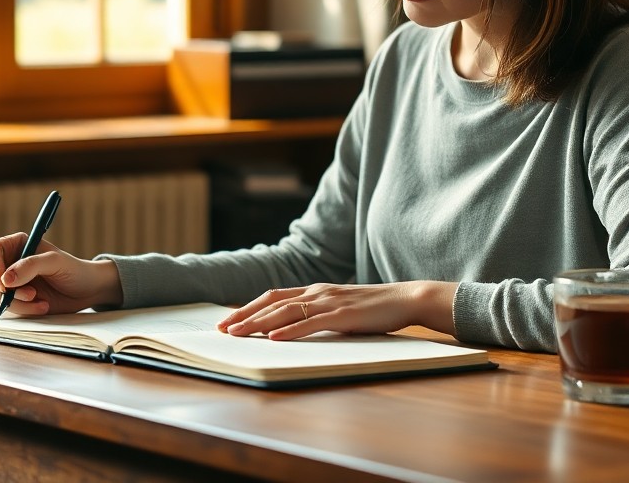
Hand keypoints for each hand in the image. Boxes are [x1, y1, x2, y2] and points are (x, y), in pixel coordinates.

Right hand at [0, 233, 123, 315]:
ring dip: (15, 303)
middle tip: (31, 294)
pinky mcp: (14, 302)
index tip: (3, 279)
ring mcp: (10, 285)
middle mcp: (9, 264)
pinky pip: (4, 309)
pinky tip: (42, 308)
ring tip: (40, 302)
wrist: (86, 291)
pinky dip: (21, 311)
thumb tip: (6, 279)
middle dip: (6, 289)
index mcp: (17, 246)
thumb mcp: (55, 262)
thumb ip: (31, 266)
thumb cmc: (73, 270)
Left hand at [215, 281, 457, 339]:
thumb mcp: (339, 309)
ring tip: (238, 334)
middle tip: (222, 329)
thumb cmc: (374, 308)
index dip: (249, 307)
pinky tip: (274, 338)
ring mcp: (328, 301)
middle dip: (244, 316)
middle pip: (271, 301)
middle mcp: (316, 292)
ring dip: (258, 323)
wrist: (406, 298)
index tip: (229, 320)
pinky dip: (289, 330)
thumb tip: (293, 329)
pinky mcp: (342, 315)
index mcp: (315, 290)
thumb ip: (318, 314)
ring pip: (285, 311)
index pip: (273, 296)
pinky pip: (310, 322)